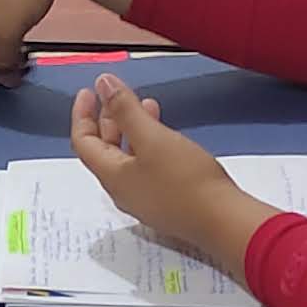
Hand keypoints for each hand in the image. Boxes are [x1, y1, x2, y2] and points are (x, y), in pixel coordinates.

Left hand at [70, 72, 272, 267]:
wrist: (223, 221)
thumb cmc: (185, 179)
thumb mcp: (152, 137)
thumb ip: (125, 109)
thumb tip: (102, 84)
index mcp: (112, 176)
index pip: (83, 142)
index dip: (82, 114)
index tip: (89, 91)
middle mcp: (123, 190)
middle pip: (105, 150)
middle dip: (108, 119)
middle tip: (116, 95)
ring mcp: (145, 198)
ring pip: (128, 157)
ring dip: (132, 129)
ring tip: (146, 105)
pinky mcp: (166, 200)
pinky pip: (147, 166)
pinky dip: (149, 143)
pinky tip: (167, 133)